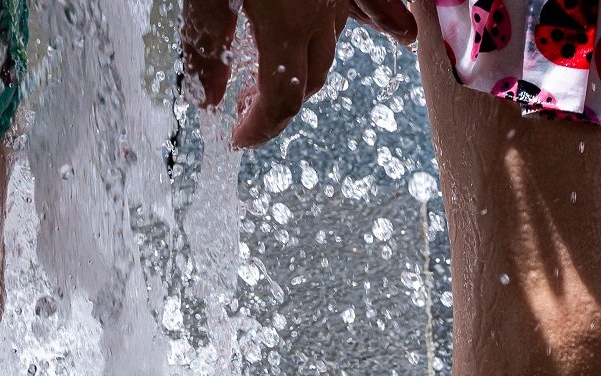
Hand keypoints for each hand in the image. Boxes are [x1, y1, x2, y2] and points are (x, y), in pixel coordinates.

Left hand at [184, 0, 391, 146]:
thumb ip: (206, 46)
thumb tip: (208, 100)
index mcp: (288, 25)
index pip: (280, 100)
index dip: (260, 129)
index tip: (237, 138)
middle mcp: (322, 13)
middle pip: (309, 82)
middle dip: (278, 107)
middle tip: (243, 109)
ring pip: (329, 47)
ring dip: (306, 71)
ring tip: (274, 74)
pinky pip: (360, 10)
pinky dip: (375, 24)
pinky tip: (395, 31)